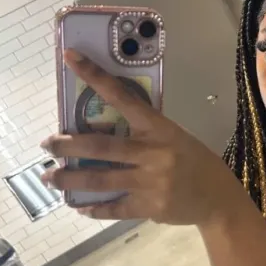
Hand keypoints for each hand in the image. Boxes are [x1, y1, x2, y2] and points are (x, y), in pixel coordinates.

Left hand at [42, 50, 235, 223]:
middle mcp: (153, 153)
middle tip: (47, 144)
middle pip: (100, 146)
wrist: (218, 198)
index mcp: (160, 128)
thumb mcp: (175, 138)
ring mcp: (151, 182)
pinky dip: (94, 208)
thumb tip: (103, 130)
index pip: (123, 97)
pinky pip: (114, 207)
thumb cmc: (194, 161)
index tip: (71, 57)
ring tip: (49, 177)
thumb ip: (144, 134)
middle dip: (67, 144)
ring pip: (99, 179)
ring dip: (69, 177)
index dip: (95, 77)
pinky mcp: (149, 207)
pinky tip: (80, 207)